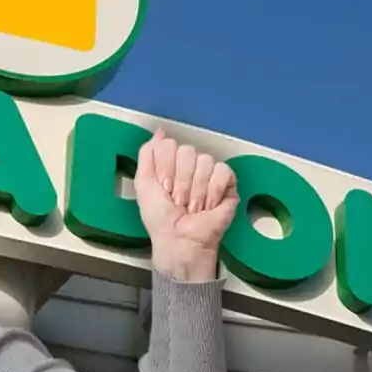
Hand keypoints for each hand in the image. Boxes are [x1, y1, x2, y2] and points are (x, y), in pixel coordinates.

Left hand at [134, 129, 238, 281]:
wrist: (179, 240)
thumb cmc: (160, 218)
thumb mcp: (143, 184)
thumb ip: (147, 155)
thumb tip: (160, 132)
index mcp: (169, 163)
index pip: (169, 145)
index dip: (165, 169)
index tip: (163, 188)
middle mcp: (190, 165)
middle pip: (187, 151)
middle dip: (180, 181)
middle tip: (178, 200)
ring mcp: (209, 173)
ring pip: (205, 160)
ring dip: (196, 190)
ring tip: (193, 206)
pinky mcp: (228, 184)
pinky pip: (223, 170)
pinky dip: (213, 189)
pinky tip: (209, 204)